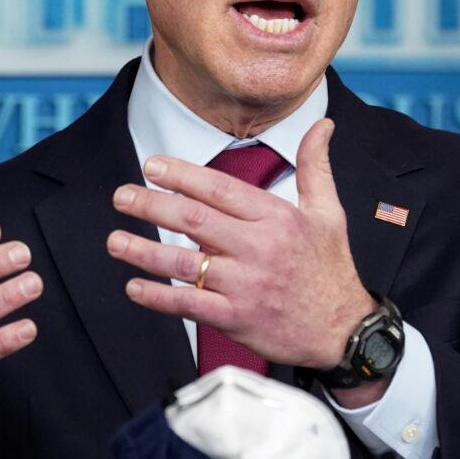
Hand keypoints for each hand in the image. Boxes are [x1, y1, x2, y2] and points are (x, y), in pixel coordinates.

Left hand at [107, 119, 376, 370]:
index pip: (219, 188)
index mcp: (276, 217)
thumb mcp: (329, 212)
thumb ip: (315, 166)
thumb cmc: (331, 268)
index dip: (181, 175)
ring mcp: (244, 285)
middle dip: (151, 205)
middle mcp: (258, 248)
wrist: (344, 331)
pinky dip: (158, 297)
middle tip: (121, 196)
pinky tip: (134, 287)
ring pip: (184, 264)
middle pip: (193, 220)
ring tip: (115, 240)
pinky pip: (188, 305)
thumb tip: (322, 126)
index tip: (152, 166)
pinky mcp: (236, 318)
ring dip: (144, 251)